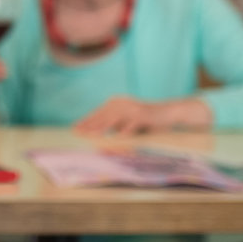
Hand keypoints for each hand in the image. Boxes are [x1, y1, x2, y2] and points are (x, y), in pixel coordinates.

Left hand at [73, 96, 213, 135]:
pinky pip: (131, 124)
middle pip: (102, 116)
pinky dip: (125, 131)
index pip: (98, 113)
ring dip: (102, 128)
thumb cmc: (145, 122)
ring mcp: (132, 108)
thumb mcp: (126, 124)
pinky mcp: (143, 114)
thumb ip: (113, 128)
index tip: (74, 130)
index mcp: (115, 104)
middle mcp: (121, 103)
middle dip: (89, 125)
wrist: (168, 113)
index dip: (86, 122)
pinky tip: (117, 138)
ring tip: (92, 136)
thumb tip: (97, 138)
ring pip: (114, 119)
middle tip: (78, 133)